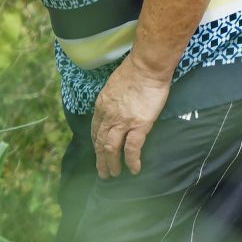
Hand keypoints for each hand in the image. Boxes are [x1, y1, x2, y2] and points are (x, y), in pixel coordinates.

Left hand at [90, 55, 172, 178]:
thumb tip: (116, 108)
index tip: (98, 153)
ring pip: (111, 148)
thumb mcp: (113, 86)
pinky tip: (134, 169)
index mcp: (101, 106)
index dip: (96, 143)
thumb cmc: (134, 72)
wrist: (146, 67)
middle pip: (100, 142)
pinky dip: (131, 161)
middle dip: (100, 159)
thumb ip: (112, 100)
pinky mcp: (138, 125)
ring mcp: (122, 121)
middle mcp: (108, 116)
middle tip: (102, 172)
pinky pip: (132, 148)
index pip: (95, 129)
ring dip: (111, 163)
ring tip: (113, 174)